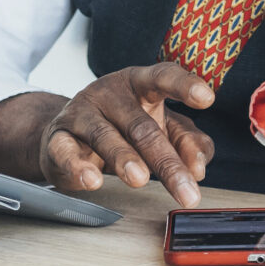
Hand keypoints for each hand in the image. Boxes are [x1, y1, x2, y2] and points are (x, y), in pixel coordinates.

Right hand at [0, 63, 216, 204]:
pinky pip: (66, 151)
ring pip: (105, 135)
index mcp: (139, 83)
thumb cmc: (123, 126)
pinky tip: (92, 180)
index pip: (163, 77)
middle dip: (166, 161)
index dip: (184, 85)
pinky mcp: (58, 138)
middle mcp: (109, 93)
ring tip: (140, 179)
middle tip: (186, 188)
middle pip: (141, 126)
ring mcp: (81, 113)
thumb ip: (187, 142)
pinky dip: (79, 167)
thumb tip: (199, 168)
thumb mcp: (162, 128)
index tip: (207, 98)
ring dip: (123, 158)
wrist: (68, 134)